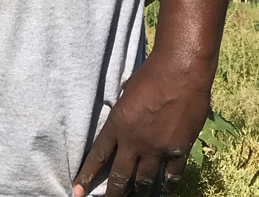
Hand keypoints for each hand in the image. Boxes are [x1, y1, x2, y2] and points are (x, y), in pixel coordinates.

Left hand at [72, 54, 210, 195]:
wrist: (180, 73)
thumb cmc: (149, 76)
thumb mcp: (125, 95)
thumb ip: (122, 115)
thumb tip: (120, 126)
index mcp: (117, 125)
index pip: (97, 156)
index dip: (87, 175)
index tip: (78, 190)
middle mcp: (135, 141)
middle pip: (120, 176)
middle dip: (112, 193)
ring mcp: (158, 149)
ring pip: (145, 181)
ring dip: (139, 192)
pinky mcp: (179, 150)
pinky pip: (172, 176)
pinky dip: (167, 186)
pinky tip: (164, 191)